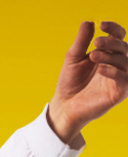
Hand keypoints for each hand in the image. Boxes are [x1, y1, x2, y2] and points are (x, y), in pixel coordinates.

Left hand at [48, 21, 127, 145]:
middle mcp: (116, 65)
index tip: (102, 24)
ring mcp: (119, 78)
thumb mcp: (73, 58)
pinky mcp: (119, 93)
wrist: (64, 106)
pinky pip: (123, 79)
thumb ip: (82, 41)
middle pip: (123, 47)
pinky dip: (114, 72)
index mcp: (108, 54)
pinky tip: (101, 69)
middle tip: (96, 42)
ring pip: (125, 61)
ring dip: (110, 56)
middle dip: (111, 42)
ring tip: (93, 55)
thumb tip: (89, 22)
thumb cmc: (70, 82)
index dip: (114, 29)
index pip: (118, 37)